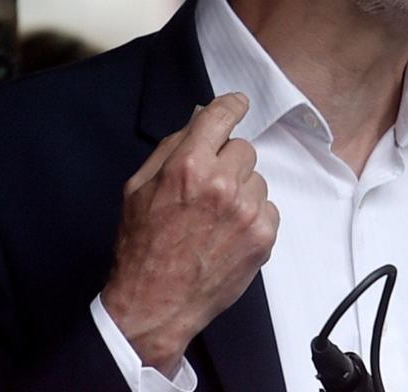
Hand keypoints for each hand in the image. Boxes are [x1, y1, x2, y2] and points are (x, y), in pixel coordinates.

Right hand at [101, 92, 278, 373]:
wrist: (155, 304)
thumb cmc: (141, 244)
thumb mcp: (139, 187)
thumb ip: (172, 147)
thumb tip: (200, 116)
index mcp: (188, 165)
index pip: (222, 117)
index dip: (232, 105)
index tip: (239, 104)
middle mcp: (222, 183)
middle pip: (243, 148)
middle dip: (227, 161)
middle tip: (208, 187)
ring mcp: (247, 211)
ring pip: (257, 179)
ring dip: (241, 190)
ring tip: (215, 217)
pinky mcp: (263, 236)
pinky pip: (268, 207)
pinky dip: (253, 216)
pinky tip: (228, 234)